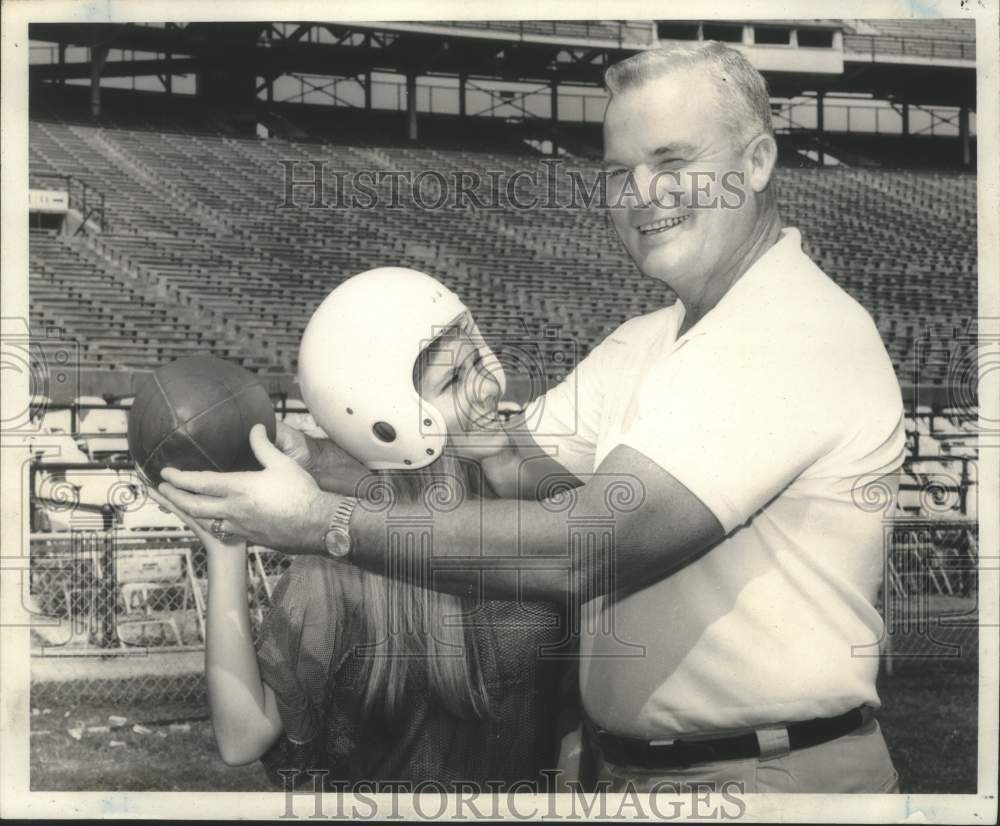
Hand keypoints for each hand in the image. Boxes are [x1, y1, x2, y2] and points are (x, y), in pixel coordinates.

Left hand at [157, 424, 327, 553]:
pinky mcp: (250, 538)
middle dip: (175, 497)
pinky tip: (213, 519)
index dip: (179, 478)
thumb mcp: (282, 463)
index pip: (199, 483)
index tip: (166, 473)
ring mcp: (240, 527)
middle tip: (163, 489)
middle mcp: (233, 510)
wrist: (317, 524)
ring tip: (182, 504)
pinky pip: (223, 531)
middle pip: (194, 506)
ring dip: (190, 512)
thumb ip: (263, 446)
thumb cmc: (301, 493)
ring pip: (205, 521)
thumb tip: (255, 428)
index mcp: (239, 488)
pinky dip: (211, 523)